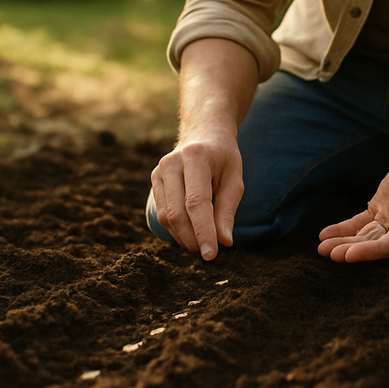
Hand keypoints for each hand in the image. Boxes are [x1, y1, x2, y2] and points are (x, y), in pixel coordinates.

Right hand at [151, 136, 243, 260]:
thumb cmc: (223, 157)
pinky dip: (175, 229)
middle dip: (192, 238)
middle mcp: (172, 163)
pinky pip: (162, 212)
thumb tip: (224, 241)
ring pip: (166, 216)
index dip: (203, 232)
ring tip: (201, 244)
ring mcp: (159, 171)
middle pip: (177, 212)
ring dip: (183, 237)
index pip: (197, 203)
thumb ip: (228, 209)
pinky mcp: (154, 179)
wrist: (203, 132)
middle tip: (208, 253)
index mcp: (195, 157)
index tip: (212, 255)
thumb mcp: (234, 178)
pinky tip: (190, 234)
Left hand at [317, 154, 388, 262]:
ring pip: (362, 236)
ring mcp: (388, 223)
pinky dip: (343, 229)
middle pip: (370, 244)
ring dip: (343, 241)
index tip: (347, 255)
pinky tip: (325, 234)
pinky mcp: (378, 211)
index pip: (387, 247)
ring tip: (321, 247)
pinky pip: (358, 223)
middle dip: (348, 249)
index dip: (367, 252)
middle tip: (326, 252)